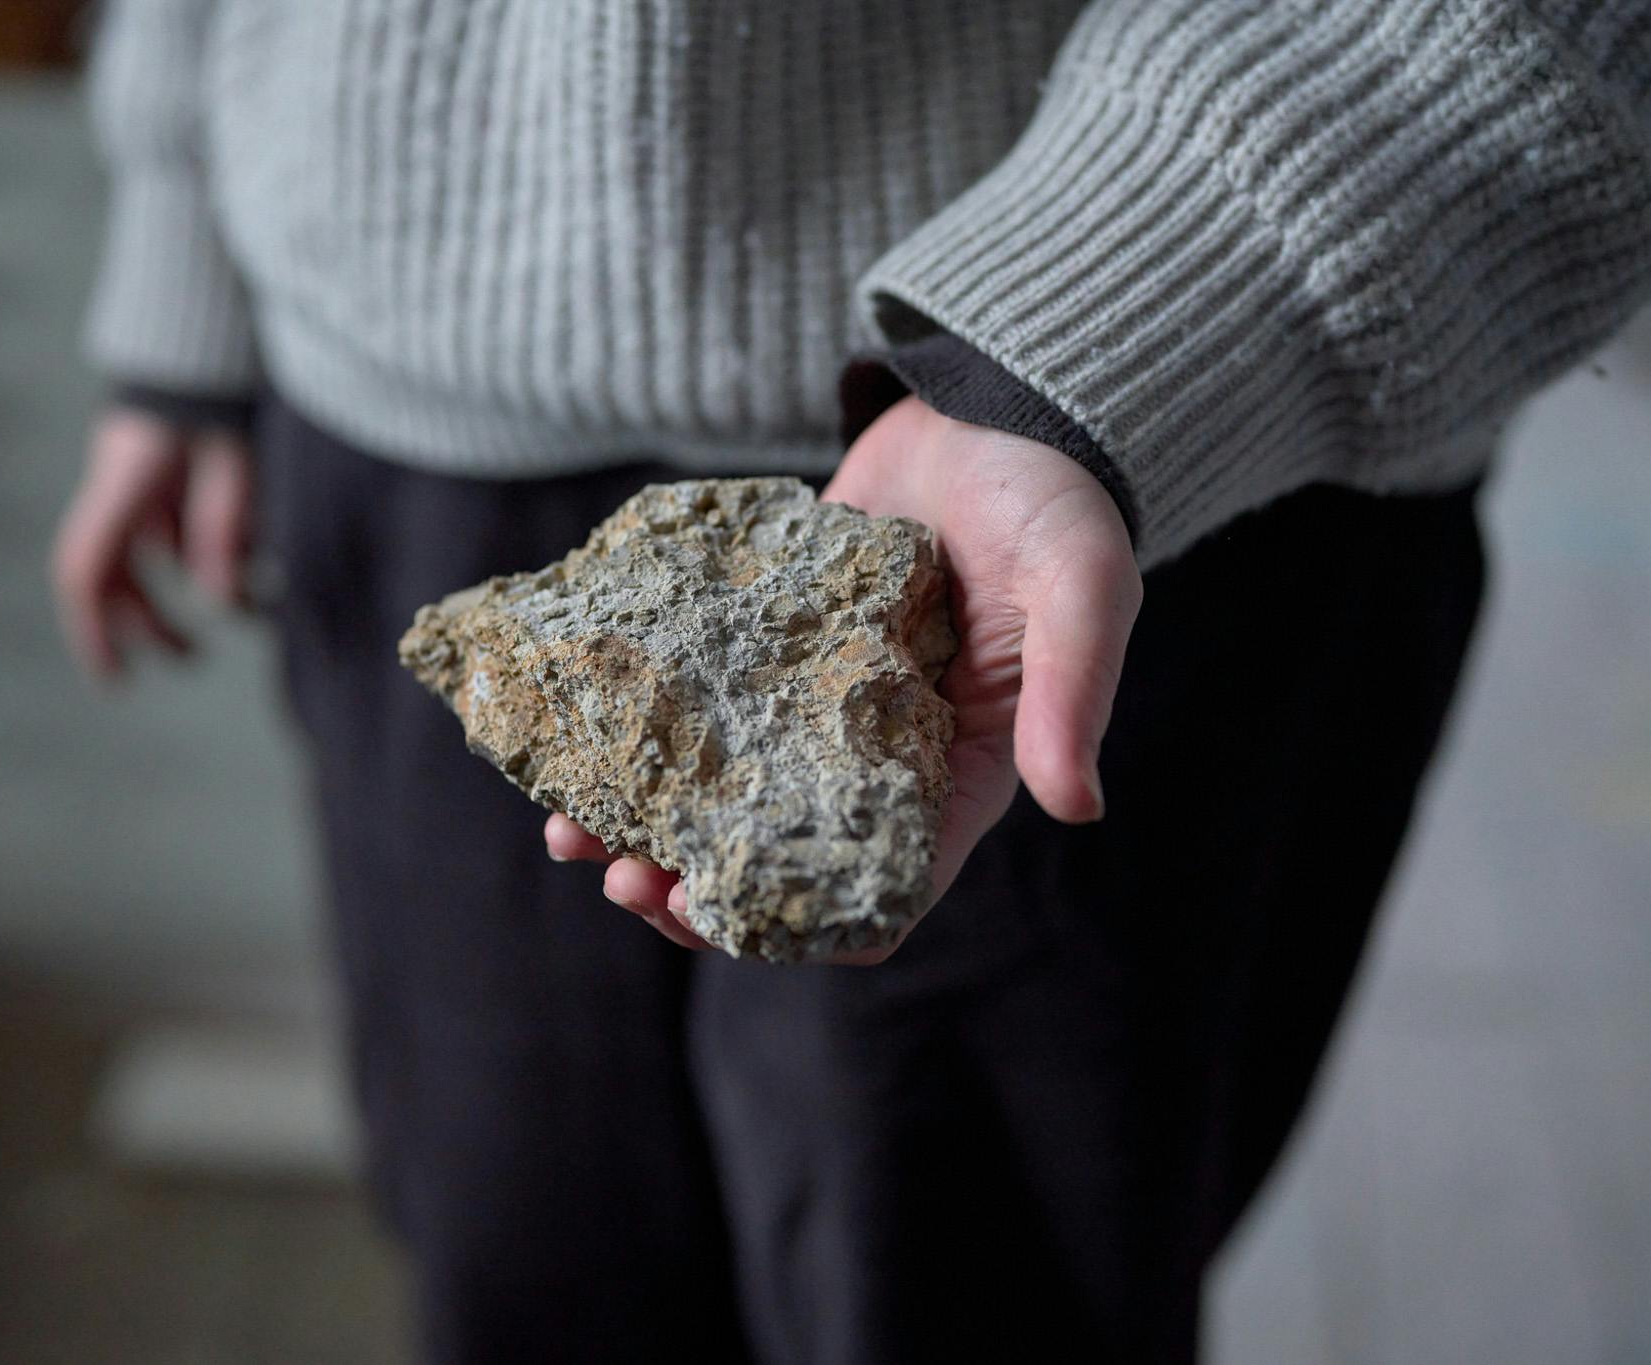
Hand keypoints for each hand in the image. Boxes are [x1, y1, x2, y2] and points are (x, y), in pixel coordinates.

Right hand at [50, 408, 253, 679]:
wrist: (214, 324)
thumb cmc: (228, 390)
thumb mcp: (237, 460)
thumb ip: (225, 528)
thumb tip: (222, 604)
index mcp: (124, 482)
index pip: (86, 571)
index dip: (94, 631)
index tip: (115, 680)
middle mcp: (121, 485)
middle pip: (114, 573)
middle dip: (148, 624)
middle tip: (192, 661)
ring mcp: (140, 478)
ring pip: (144, 557)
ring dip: (183, 593)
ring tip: (244, 620)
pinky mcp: (165, 471)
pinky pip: (172, 530)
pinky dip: (205, 557)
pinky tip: (255, 574)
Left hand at [548, 395, 1142, 960]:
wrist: (987, 408)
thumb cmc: (1053, 500)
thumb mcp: (1081, 588)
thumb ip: (1071, 690)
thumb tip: (1077, 805)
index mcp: (954, 777)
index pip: (873, 894)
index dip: (797, 925)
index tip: (719, 915)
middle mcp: (871, 760)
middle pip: (771, 863)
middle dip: (692, 890)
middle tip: (626, 880)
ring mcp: (804, 707)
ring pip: (711, 799)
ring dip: (641, 830)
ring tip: (571, 833)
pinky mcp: (756, 650)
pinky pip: (685, 711)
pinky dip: (630, 734)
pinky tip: (570, 739)